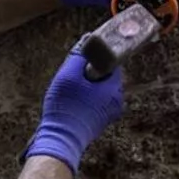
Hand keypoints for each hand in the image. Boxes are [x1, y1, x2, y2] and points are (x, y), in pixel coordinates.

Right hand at [25, 49, 123, 171]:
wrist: (61, 140)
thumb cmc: (65, 108)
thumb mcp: (68, 75)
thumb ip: (78, 55)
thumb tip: (87, 39)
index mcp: (114, 89)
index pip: (112, 62)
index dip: (97, 57)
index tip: (83, 57)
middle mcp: (117, 101)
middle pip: (105, 76)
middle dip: (89, 72)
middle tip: (73, 76)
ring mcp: (110, 113)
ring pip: (100, 89)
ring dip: (86, 85)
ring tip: (70, 90)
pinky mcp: (101, 121)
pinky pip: (96, 101)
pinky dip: (85, 97)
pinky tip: (72, 101)